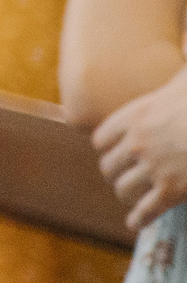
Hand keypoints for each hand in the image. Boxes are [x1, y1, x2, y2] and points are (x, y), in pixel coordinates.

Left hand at [96, 68, 186, 230]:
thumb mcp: (185, 78)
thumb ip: (184, 59)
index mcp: (135, 115)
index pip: (103, 138)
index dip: (108, 148)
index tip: (112, 154)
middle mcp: (137, 141)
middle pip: (110, 165)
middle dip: (116, 173)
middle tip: (121, 180)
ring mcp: (153, 166)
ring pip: (123, 188)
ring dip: (126, 195)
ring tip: (130, 200)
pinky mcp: (173, 190)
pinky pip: (147, 209)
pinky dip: (139, 218)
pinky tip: (135, 223)